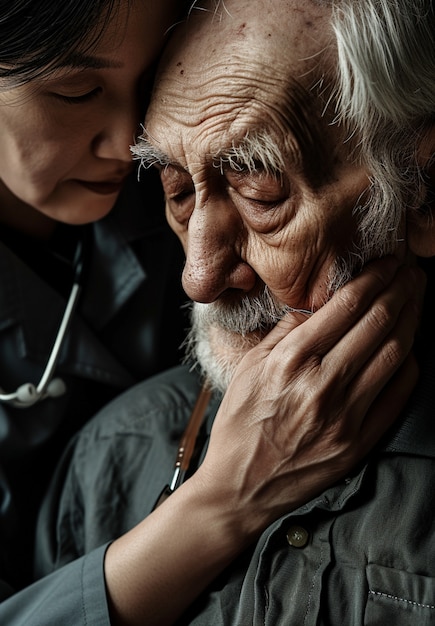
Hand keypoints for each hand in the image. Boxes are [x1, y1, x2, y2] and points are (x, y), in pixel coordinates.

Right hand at [195, 257, 424, 535]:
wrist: (241, 486)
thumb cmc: (240, 424)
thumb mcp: (249, 368)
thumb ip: (284, 331)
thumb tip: (315, 299)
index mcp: (290, 361)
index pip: (346, 306)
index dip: (373, 277)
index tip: (386, 263)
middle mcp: (322, 384)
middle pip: (377, 323)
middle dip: (400, 289)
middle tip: (410, 271)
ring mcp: (345, 415)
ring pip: (394, 353)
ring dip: (412, 319)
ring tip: (416, 298)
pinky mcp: (359, 441)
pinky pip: (397, 394)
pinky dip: (408, 363)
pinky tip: (409, 346)